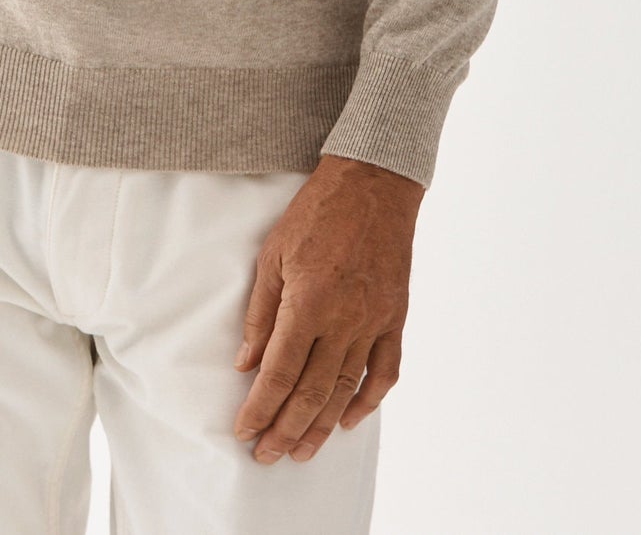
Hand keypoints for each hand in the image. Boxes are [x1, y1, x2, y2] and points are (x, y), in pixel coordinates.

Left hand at [232, 153, 423, 464]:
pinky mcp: (394, 317)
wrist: (372, 184)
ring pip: (346, 390)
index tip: (245, 431)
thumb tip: (246, 363)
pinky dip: (368, 400)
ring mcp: (373, 321)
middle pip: (311, 392)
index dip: (260, 408)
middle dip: (286, 429)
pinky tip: (350, 419)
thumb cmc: (316, 213)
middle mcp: (343, 320)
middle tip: (267, 455)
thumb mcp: (273, 254)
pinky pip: (384, 371)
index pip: (279, 372)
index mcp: (308, 302)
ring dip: (322, 425)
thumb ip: (261, 313)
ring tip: (302, 451)